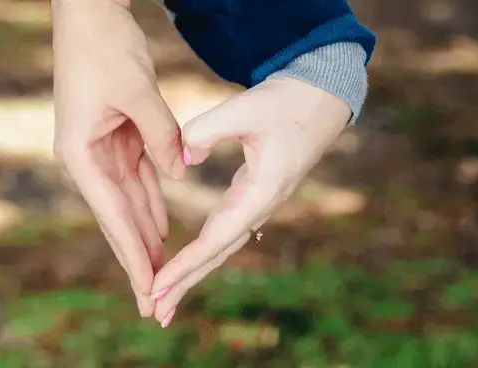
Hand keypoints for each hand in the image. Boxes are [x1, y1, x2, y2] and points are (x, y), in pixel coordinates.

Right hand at [52, 0, 184, 316]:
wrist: (89, 15)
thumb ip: (163, 138)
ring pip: (130, 201)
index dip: (133, 255)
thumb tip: (180, 174)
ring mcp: (100, 149)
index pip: (113, 217)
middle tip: (154, 298)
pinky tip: (162, 227)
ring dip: (146, 234)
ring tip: (161, 270)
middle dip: (137, 257)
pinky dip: (152, 201)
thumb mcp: (139, 93)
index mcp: (81, 154)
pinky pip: (138, 177)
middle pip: (118, 218)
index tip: (146, 290)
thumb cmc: (105, 49)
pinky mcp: (115, 136)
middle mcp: (86, 158)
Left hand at [149, 77, 351, 325]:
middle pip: (218, 254)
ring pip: (221, 247)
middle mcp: (261, 207)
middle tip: (156, 313)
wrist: (320, 99)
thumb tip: (182, 157)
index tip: (157, 286)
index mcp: (261, 192)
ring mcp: (259, 205)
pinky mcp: (253, 197)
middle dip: (186, 285)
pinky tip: (187, 266)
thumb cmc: (286, 102)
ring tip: (166, 299)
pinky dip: (203, 253)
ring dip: (193, 274)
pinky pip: (224, 232)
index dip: (186, 265)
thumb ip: (207, 130)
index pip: (216, 238)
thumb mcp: (245, 109)